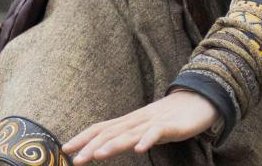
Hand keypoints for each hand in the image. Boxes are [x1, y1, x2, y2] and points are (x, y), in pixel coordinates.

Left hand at [62, 91, 219, 162]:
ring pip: (128, 134)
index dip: (82, 138)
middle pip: (109, 133)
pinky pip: (156, 133)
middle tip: (75, 160)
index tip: (66, 149)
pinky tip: (139, 149)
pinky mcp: (169, 125)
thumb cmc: (168, 118)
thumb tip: (106, 145)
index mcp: (127, 122)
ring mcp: (151, 122)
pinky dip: (146, 141)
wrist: (195, 101)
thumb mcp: (143, 129)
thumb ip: (127, 136)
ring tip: (98, 155)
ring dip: (112, 145)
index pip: (100, 129)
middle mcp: (135, 121)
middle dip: (90, 146)